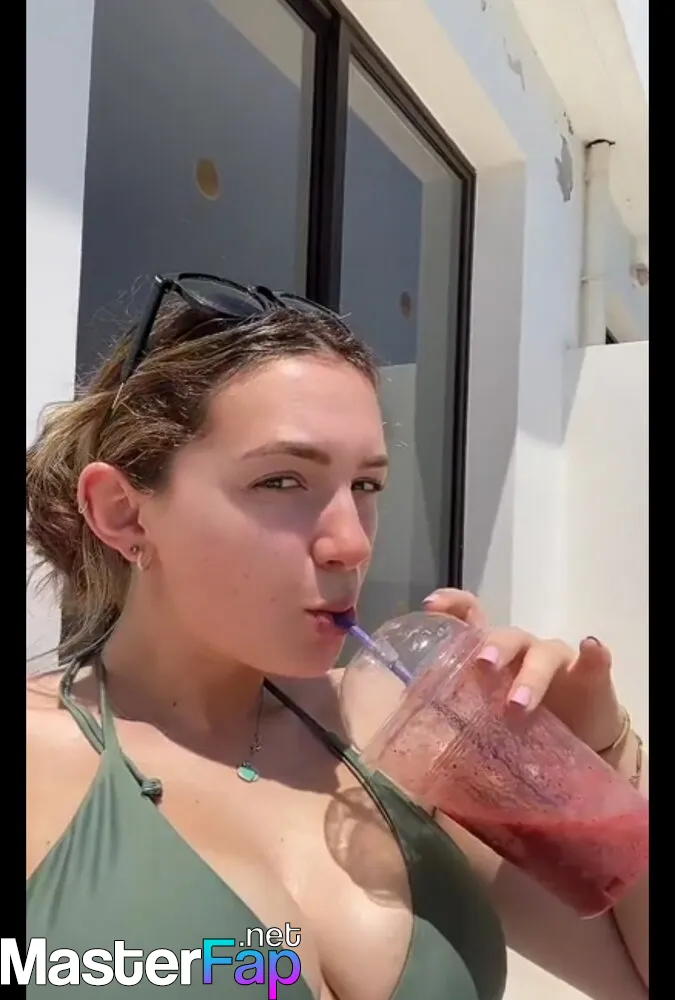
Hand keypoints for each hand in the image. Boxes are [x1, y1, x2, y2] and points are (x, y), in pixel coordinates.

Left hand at [421, 588, 623, 753]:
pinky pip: (595, 661)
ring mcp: (556, 660)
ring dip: (531, 675)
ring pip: (543, 655)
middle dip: (492, 649)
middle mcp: (522, 648)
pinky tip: (592, 649)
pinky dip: (594, 655)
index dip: (451, 605)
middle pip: (505, 637)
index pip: (470, 616)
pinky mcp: (590, 676)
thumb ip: (455, 709)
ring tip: (518, 704)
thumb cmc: (522, 724)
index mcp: (493, 652)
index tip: (430, 606)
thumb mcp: (485, 717)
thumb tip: (408, 712)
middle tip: (482, 668)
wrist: (578, 737)